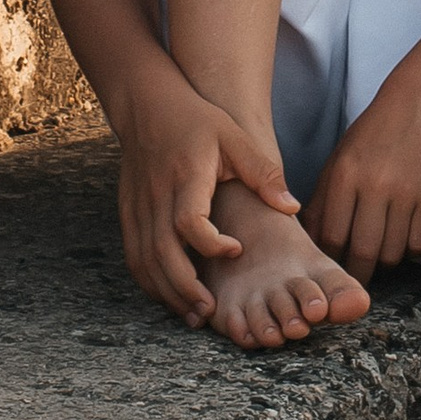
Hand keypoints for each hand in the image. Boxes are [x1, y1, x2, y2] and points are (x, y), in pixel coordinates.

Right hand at [117, 71, 295, 324]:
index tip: (235, 250)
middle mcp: (156, 198)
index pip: (188, 221)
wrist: (147, 106)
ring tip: (195, 313)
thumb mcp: (235, 138)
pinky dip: (150, 282)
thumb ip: (263, 173)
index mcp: (186, 178)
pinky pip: (134, 257)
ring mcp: (138, 209)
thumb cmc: (197, 121)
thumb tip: (292, 208)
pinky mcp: (128, 215)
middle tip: (212, 310)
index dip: (210, 244)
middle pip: (162, 253)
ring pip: (144, 261)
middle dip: (185, 287)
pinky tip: (171, 296)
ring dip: (167, 292)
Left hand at [305, 76, 420, 277]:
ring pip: (392, 253)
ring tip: (380, 253)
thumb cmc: (372, 136)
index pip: (331, 237)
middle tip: (356, 276)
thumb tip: (308, 242)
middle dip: (357, 271)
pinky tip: (403, 237)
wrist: (420, 105)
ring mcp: (407, 192)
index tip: (333, 265)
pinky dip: (409, 249)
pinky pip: (418, 244)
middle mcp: (375, 184)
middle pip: (362, 250)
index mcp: (345, 175)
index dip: (330, 259)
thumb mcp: (339, 161)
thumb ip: (322, 201)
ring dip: (384, 261)